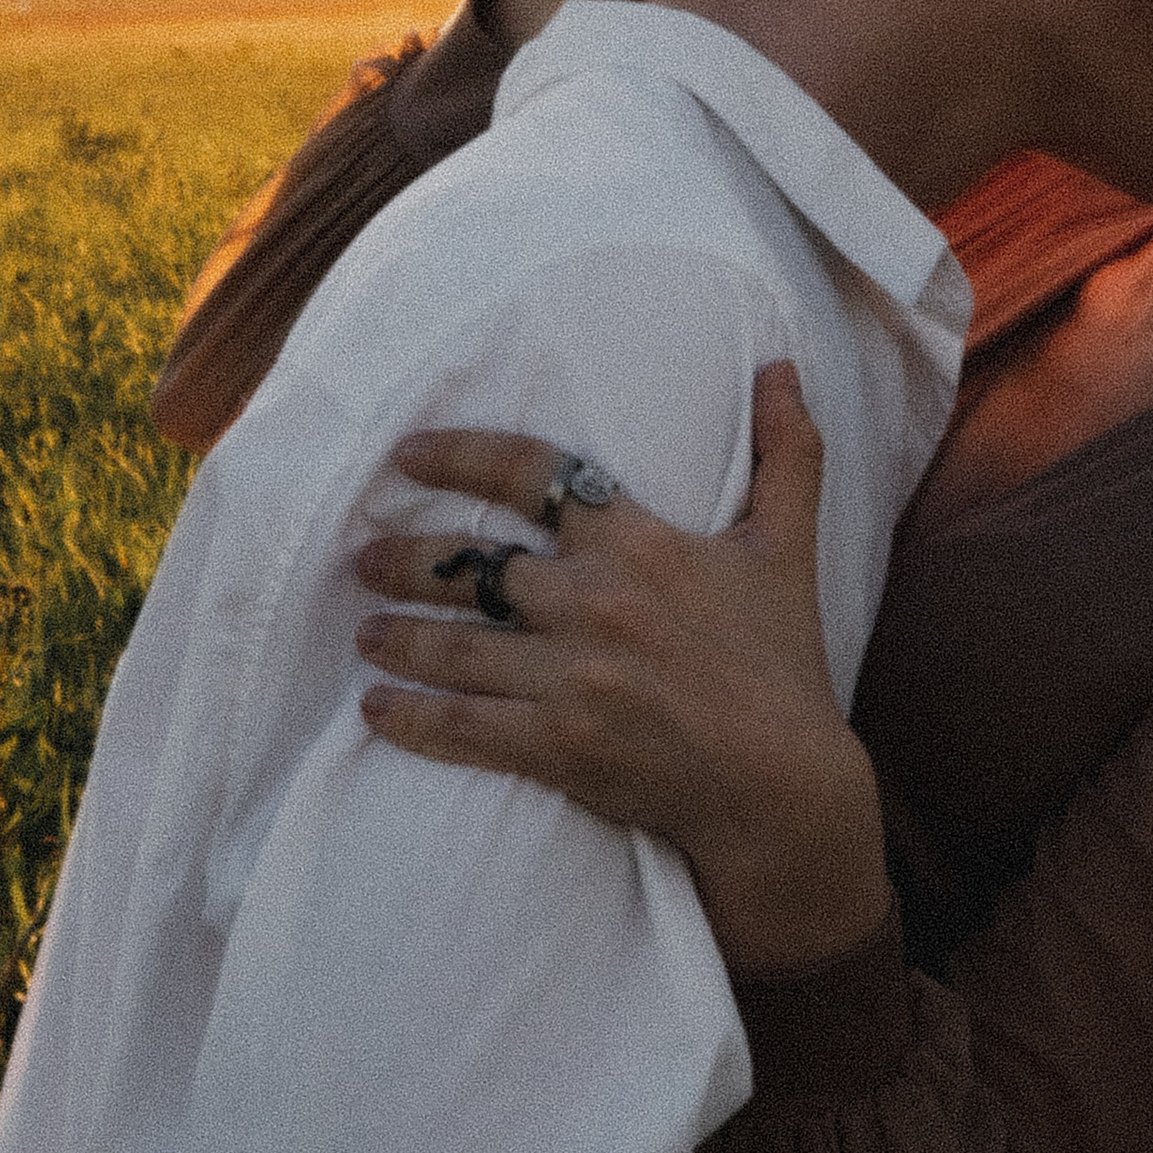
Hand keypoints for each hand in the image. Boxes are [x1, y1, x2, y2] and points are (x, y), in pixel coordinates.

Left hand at [353, 364, 893, 971]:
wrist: (783, 787)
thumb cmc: (784, 664)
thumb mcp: (789, 547)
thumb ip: (786, 451)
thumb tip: (780, 364)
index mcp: (640, 544)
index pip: (531, 473)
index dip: (459, 456)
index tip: (406, 454)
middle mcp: (594, 603)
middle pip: (470, 567)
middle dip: (404, 561)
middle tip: (363, 558)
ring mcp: (571, 679)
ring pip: (453, 646)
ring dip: (397, 635)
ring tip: (365, 631)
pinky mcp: (557, 747)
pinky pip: (461, 726)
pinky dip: (410, 718)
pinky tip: (377, 708)